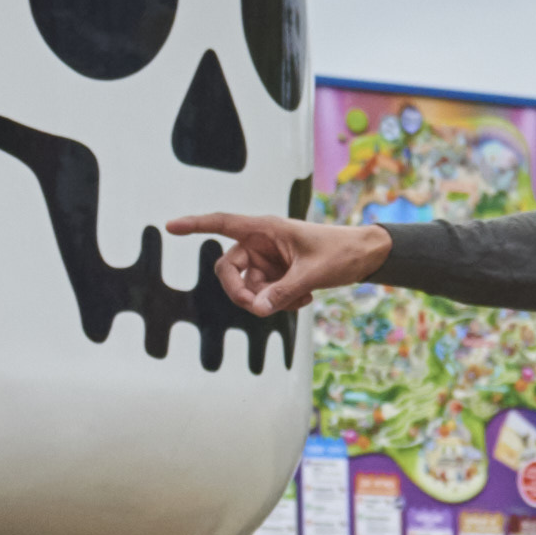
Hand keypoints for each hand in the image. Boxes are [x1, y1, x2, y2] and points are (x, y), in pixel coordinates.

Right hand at [165, 210, 392, 322]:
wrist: (365, 257)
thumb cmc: (341, 252)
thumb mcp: (312, 273)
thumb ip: (282, 292)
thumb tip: (257, 310)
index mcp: (265, 228)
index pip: (222, 224)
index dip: (195, 225)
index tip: (170, 226)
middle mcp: (261, 244)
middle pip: (228, 270)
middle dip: (240, 292)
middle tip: (258, 307)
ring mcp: (267, 262)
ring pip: (248, 289)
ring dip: (269, 301)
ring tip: (299, 298)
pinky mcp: (276, 277)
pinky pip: (265, 297)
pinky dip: (281, 302)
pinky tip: (305, 297)